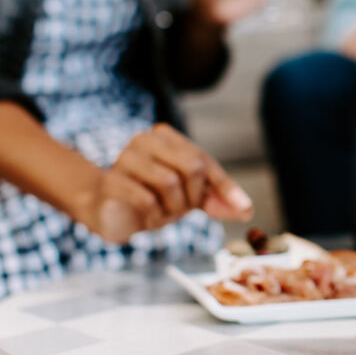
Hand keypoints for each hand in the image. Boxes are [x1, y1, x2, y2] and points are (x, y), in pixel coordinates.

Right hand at [78, 124, 252, 243]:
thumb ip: (216, 199)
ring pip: (170, 182)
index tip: (245, 209)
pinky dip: (154, 215)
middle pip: (192, 166)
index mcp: (166, 137)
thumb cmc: (152, 198)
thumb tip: (246, 209)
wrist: (109, 212)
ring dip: (172, 208)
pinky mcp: (111, 181)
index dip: (225, 187)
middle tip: (183, 210)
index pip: (204, 160)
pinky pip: (146, 199)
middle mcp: (145, 140)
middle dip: (194, 196)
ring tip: (162, 212)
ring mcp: (125, 158)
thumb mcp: (189, 197)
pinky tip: (147, 217)